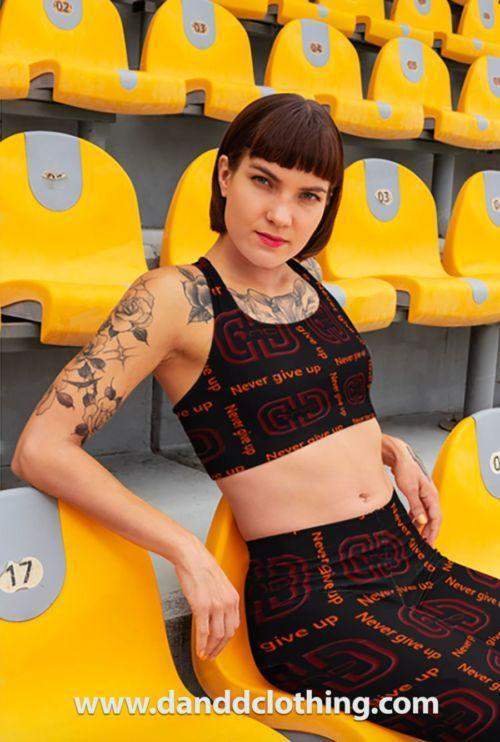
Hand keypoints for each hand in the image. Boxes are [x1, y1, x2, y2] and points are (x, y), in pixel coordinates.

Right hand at [173, 534, 239, 660]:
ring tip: (205, 655)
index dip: (226, 640)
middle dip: (219, 648)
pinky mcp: (202, 606)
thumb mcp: (219, 585)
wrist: (191, 556)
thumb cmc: (202, 568)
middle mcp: (227, 603)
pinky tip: (199, 650)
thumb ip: (221, 600)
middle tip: (212, 655)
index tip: (220, 646)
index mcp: (233, 598)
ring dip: (211, 649)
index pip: (233, 626)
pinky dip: (202, 644)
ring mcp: (215, 605)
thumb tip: (216, 616)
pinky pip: (203, 631)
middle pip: (227, 634)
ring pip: (216, 636)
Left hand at [389, 440, 441, 546]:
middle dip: (429, 532)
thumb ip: (416, 506)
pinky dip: (417, 517)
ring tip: (417, 537)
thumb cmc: (405, 468)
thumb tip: (423, 521)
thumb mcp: (409, 489)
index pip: (436, 519)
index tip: (429, 544)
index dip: (433, 532)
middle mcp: (430, 495)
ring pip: (426, 514)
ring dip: (423, 526)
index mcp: (432, 495)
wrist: (399, 455)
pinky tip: (411, 523)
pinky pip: (420, 509)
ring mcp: (424, 494)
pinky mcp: (417, 493)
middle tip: (424, 545)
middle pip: (433, 518)